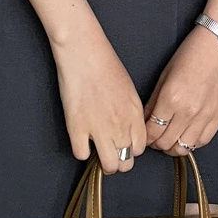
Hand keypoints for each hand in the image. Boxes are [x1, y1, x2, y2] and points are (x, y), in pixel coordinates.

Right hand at [50, 26, 147, 174]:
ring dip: (104, 161)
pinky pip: (81, 155)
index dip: (131, 148)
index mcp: (134, 114)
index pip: (139, 148)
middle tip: (110, 150)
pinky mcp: (77, 128)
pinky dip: (81, 150)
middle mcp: (121, 125)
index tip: (123, 143)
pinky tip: (81, 139)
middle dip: (120, 159)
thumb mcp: (128, 88)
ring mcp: (99, 129)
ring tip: (97, 150)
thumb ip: (130, 112)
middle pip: (127, 163)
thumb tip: (127, 127)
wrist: (84, 51)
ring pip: (110, 166)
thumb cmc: (105, 62)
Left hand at [143, 25, 217, 155]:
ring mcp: (206, 116)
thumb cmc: (192, 53)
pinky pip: (202, 141)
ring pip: (184, 148)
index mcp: (172, 98)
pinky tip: (186, 134)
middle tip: (153, 137)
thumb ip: (154, 100)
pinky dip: (191, 142)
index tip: (144, 134)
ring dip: (173, 146)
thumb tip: (146, 118)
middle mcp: (189, 111)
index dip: (145, 137)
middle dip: (156, 143)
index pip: (153, 132)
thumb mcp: (165, 74)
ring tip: (169, 138)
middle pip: (166, 143)